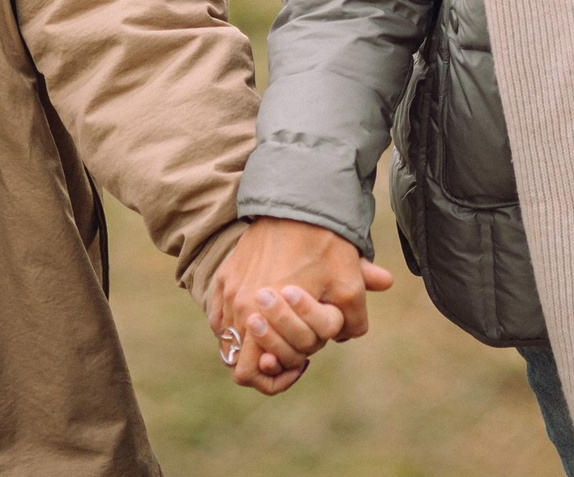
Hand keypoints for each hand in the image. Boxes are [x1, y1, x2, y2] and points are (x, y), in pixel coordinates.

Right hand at [208, 218, 393, 393]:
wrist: (299, 197)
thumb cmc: (324, 243)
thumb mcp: (350, 285)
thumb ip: (352, 322)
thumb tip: (346, 336)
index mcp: (258, 317)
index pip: (249, 374)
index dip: (277, 377)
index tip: (301, 359)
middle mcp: (236, 306)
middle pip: (237, 360)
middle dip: (266, 357)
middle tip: (295, 341)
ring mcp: (226, 288)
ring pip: (228, 335)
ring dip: (252, 338)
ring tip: (282, 322)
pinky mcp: (225, 273)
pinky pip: (220, 311)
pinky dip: (239, 317)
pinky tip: (266, 304)